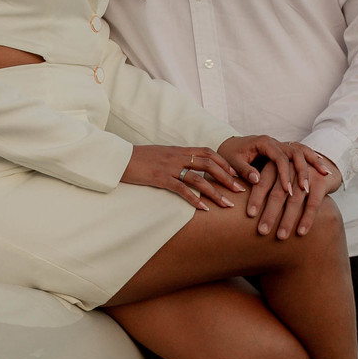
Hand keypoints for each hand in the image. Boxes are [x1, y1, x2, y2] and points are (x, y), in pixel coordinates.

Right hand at [120, 145, 248, 210]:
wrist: (118, 157)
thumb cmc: (139, 158)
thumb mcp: (161, 154)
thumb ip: (176, 158)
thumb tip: (189, 166)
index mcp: (178, 149)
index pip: (208, 152)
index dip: (224, 163)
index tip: (235, 174)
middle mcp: (177, 156)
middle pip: (209, 164)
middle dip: (227, 178)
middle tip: (240, 190)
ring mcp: (169, 167)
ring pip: (199, 179)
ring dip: (215, 193)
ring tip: (227, 204)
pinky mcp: (159, 178)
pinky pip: (181, 189)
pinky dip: (194, 199)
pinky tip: (203, 209)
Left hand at [229, 140, 341, 238]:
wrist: (314, 155)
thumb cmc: (278, 161)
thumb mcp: (260, 159)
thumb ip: (247, 171)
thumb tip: (237, 187)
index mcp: (273, 153)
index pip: (263, 180)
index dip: (257, 197)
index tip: (250, 214)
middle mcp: (290, 161)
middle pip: (279, 191)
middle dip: (271, 213)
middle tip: (262, 232)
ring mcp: (308, 170)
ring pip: (297, 196)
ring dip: (289, 218)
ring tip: (281, 237)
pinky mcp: (321, 179)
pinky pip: (314, 200)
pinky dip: (308, 217)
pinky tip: (301, 232)